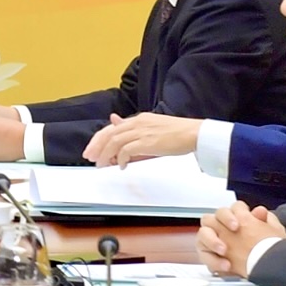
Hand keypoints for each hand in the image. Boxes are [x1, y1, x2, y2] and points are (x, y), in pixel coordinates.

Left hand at [87, 112, 202, 167]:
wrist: (195, 134)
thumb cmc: (177, 133)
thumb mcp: (152, 129)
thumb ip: (134, 130)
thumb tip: (115, 123)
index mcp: (138, 119)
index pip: (112, 128)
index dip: (99, 139)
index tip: (92, 150)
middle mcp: (137, 123)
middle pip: (109, 133)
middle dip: (97, 146)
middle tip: (90, 158)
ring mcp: (142, 131)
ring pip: (114, 142)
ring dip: (106, 155)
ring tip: (103, 165)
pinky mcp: (147, 142)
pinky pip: (126, 150)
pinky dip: (121, 159)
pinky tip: (122, 166)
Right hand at [196, 200, 285, 277]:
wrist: (268, 267)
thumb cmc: (268, 248)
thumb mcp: (273, 232)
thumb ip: (266, 220)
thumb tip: (260, 211)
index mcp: (235, 217)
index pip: (226, 210)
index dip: (230, 216)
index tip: (236, 226)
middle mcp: (221, 226)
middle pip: (209, 218)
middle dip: (218, 225)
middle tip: (228, 235)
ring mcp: (213, 240)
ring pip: (203, 234)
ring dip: (212, 241)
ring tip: (224, 252)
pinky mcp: (209, 256)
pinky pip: (204, 255)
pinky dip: (214, 261)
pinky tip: (226, 266)